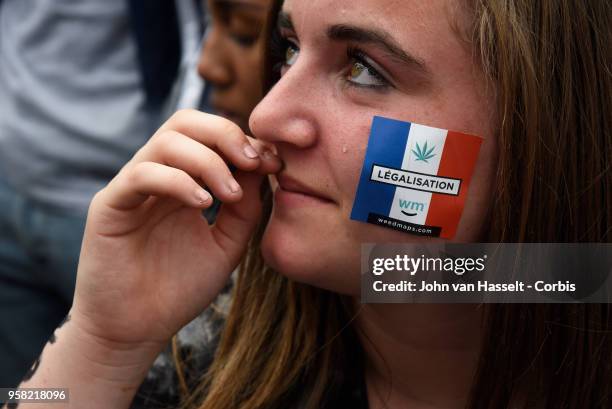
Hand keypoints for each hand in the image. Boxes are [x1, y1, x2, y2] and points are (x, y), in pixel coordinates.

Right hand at [70, 109, 280, 353]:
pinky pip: (141, 174)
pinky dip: (177, 181)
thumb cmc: (178, 289)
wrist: (136, 330)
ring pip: (166, 141)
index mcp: (184, 181)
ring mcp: (132, 187)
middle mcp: (157, 176)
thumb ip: (245, 209)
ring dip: (207, 160)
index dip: (245, 141)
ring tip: (230, 194)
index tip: (275, 162)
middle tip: (253, 161)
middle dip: (225, 134)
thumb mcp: (226, 245)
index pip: (210, 137)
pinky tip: (202, 205)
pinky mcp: (109, 205)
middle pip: (185, 122)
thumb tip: (261, 168)